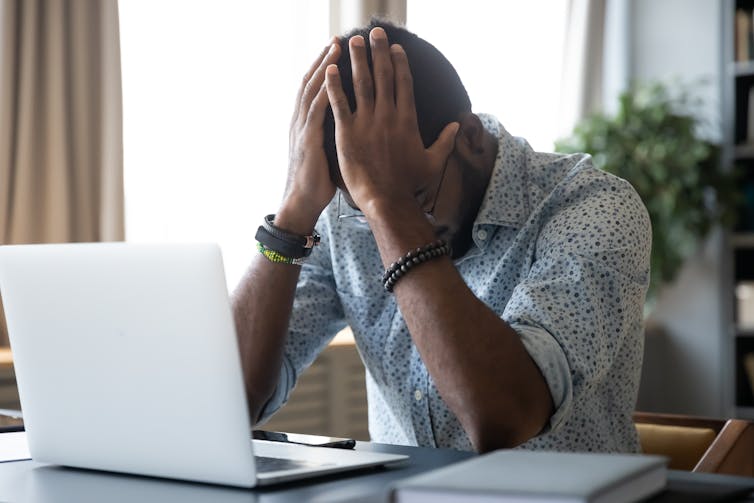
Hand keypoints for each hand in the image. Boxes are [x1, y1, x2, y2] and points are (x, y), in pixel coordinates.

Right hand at [278, 39, 341, 233]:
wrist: (301, 203)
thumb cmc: (317, 182)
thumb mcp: (325, 153)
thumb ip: (331, 135)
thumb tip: (350, 126)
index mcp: (304, 124)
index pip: (314, 88)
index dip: (324, 68)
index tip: (337, 52)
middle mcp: (300, 121)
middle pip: (311, 82)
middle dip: (324, 60)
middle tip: (338, 40)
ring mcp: (302, 129)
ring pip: (312, 90)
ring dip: (324, 68)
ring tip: (337, 49)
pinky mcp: (307, 140)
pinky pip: (315, 110)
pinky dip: (323, 91)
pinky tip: (332, 78)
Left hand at [324, 28, 458, 215]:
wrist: (386, 200)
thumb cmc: (409, 184)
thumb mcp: (433, 162)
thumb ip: (445, 141)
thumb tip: (456, 125)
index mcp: (407, 120)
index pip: (403, 83)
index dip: (399, 62)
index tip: (395, 47)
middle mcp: (387, 116)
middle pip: (383, 76)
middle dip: (378, 52)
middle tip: (373, 33)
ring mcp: (366, 123)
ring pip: (361, 84)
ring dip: (357, 60)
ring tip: (353, 41)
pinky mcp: (347, 133)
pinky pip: (339, 104)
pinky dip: (334, 85)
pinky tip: (331, 68)